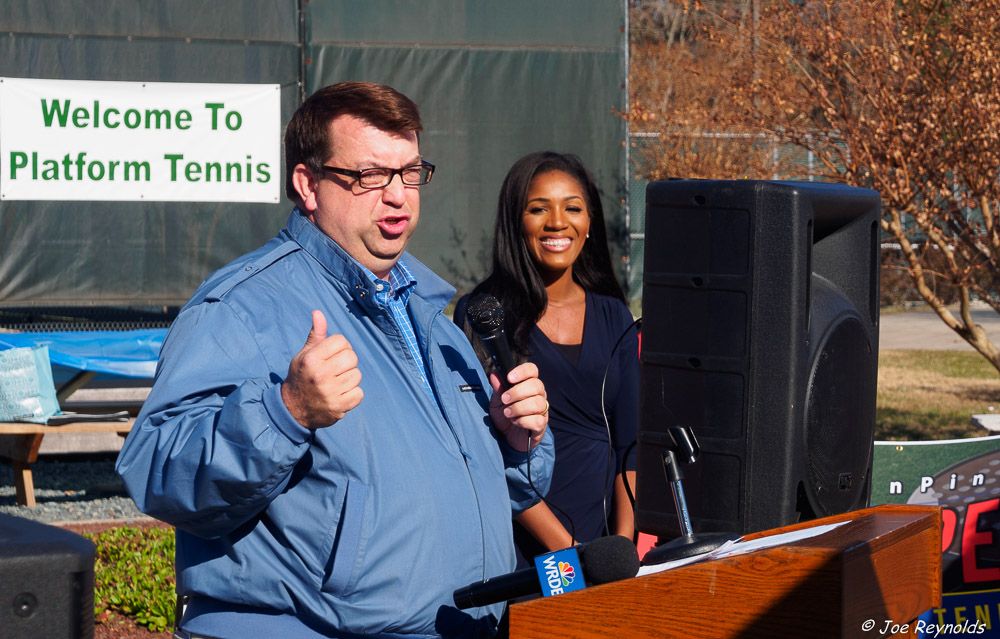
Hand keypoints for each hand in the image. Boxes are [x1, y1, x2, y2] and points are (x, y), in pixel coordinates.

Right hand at [281, 310, 363, 428]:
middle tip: (336, 370)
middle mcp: (321, 374)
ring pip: (357, 375)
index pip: (341, 341)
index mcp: (311, 359)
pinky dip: (353, 394)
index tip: (332, 355)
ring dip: (349, 379)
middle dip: (347, 362)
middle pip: (352, 357)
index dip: (340, 346)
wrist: (292, 409)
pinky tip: (340, 394)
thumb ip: (316, 335)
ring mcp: (330, 392)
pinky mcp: (338, 407)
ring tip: (336, 383)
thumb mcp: (304, 355)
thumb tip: (318, 312)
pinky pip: (359, 393)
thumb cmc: (301, 376)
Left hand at [488, 362, 547, 451]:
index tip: (510, 378)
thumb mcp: (497, 402)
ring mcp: (542, 410)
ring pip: (537, 403)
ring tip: (507, 413)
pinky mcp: (541, 425)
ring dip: (518, 408)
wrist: (507, 437)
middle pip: (536, 385)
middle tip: (504, 399)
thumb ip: (497, 388)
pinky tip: (515, 422)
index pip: (532, 370)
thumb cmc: (504, 416)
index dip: (523, 371)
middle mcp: (538, 395)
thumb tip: (494, 374)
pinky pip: (537, 420)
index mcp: (528, 384)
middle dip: (517, 392)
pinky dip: (523, 421)